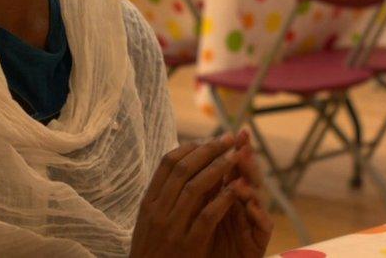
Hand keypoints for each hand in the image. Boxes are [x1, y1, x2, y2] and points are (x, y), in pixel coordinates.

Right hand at [130, 134, 241, 257]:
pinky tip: (236, 188)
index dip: (190, 147)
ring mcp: (172, 227)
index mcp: (148, 202)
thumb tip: (185, 169)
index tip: (208, 139)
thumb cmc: (153, 252)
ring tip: (236, 157)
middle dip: (209, 150)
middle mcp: (158, 210)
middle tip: (228, 139)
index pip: (167, 163)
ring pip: (195, 187)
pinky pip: (207, 215)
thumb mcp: (151, 222)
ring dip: (218, 168)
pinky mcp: (188, 244)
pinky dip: (222, 199)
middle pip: (183, 169)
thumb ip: (164, 198)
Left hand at [208, 131, 273, 257]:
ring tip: (243, 175)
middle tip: (244, 146)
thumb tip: (192, 158)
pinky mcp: (258, 243)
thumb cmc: (202, 243)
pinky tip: (250, 205)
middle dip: (247, 162)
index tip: (234, 134)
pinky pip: (263, 227)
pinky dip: (258, 215)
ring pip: (258, 199)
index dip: (234, 153)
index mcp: (229, 197)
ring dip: (251, 185)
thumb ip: (202, 189)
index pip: (234, 170)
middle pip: (249, 179)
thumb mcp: (197, 214)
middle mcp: (244, 207)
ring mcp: (252, 224)